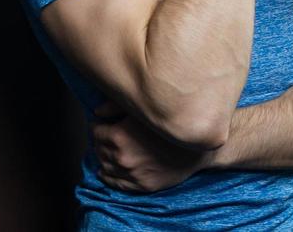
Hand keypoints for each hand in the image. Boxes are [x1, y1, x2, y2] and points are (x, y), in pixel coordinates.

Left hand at [90, 101, 217, 193]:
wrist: (196, 148)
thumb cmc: (169, 124)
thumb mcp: (141, 109)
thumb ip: (114, 106)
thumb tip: (96, 112)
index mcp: (118, 136)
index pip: (96, 131)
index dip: (100, 125)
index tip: (103, 124)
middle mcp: (122, 157)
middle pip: (99, 149)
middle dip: (101, 141)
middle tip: (106, 136)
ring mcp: (132, 174)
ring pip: (105, 166)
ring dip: (104, 158)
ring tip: (107, 151)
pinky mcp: (142, 186)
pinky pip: (116, 184)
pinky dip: (109, 177)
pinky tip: (106, 171)